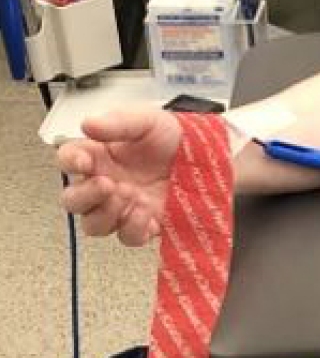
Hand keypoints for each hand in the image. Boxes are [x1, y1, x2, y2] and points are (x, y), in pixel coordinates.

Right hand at [56, 108, 181, 244]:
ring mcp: (124, 207)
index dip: (69, 162)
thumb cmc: (175, 136)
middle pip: (73, 201)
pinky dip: (132, 227)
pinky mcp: (147, 223)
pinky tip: (145, 211)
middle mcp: (107, 184)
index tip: (83, 160)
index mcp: (100, 155)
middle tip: (106, 184)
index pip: (68, 160)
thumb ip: (118, 122)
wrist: (211, 155)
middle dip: (84, 195)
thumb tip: (88, 124)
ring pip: (94, 224)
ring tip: (129, 195)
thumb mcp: (148, 121)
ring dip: (106, 213)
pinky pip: (128, 236)